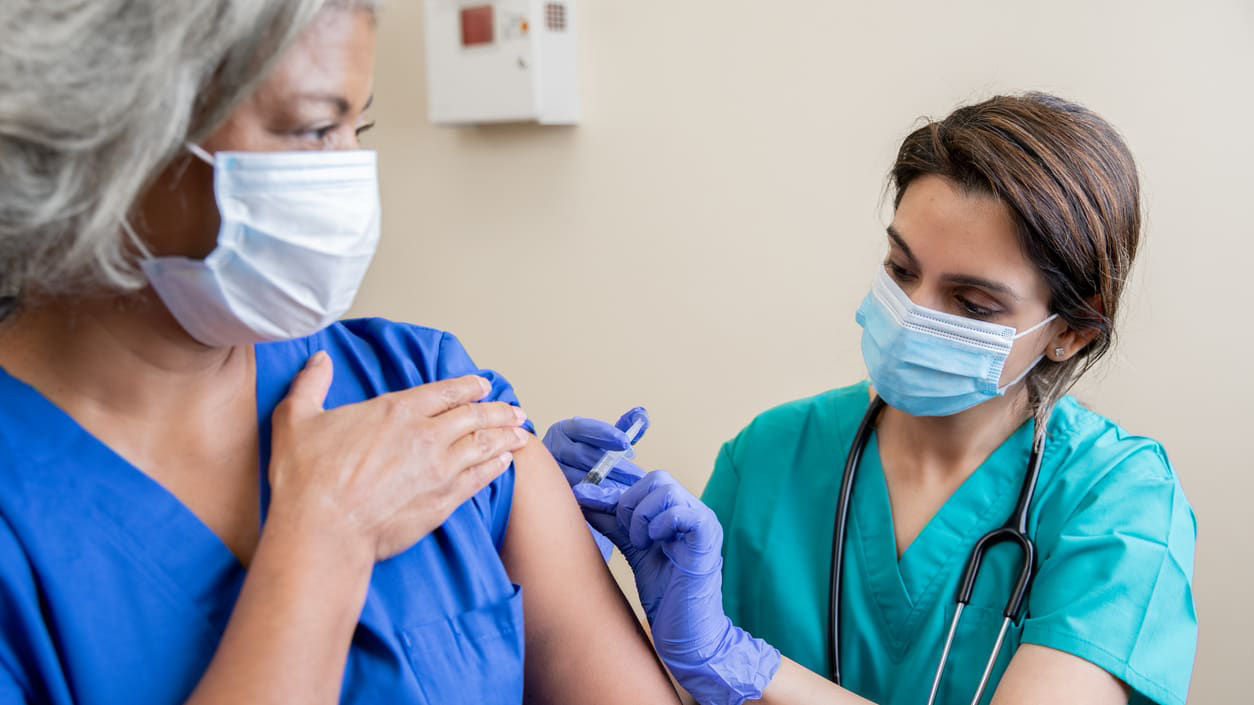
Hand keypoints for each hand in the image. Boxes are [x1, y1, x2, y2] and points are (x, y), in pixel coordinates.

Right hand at [268, 350, 530, 561]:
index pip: (444, 391)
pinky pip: (480, 478)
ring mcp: (440, 469)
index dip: (467, 386)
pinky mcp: (444, 501)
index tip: (483, 385)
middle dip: (498, 410)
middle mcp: (426, 435)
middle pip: (473, 416)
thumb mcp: (297, 419)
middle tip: (515, 410)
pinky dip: (496, 467)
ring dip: (506, 436)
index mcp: (396, 410)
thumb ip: (311, 384)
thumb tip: (319, 359)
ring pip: (484, 445)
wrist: (323, 532)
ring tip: (522, 433)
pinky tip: (505, 463)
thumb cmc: (306, 479)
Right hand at [543, 408, 648, 559]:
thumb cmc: (587, 456)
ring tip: (630, 491)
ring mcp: (550, 472)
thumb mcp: (603, 441)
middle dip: (613, 466)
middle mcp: (553, 449)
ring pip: (578, 478)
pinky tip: (614, 504)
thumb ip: (623, 428)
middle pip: (583, 456)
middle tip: (637, 475)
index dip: (605, 434)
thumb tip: (642, 414)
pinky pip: (575, 498)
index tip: (626, 442)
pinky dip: (596, 500)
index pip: (583, 428)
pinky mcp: (554, 494)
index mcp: (564, 431)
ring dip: (607, 485)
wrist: (560, 481)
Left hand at [574, 471, 780, 704]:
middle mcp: (694, 511)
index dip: (615, 492)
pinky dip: (658, 525)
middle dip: (630, 504)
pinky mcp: (707, 538)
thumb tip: (585, 498)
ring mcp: (703, 522)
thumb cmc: (665, 594)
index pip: (647, 482)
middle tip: (628, 536)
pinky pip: (681, 512)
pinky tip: (653, 546)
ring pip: (666, 490)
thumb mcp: (634, 550)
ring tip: (641, 544)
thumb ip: (615, 524)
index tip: (586, 501)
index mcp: (679, 511)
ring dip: (642, 516)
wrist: (686, 632)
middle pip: (657, 478)